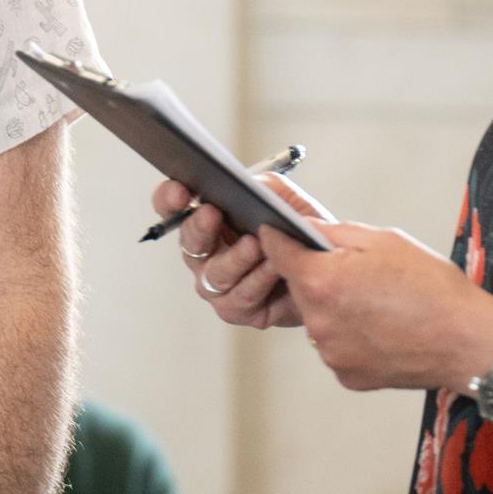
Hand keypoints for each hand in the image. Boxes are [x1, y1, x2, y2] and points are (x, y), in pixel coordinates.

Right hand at [153, 174, 333, 329]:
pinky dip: (258, 279)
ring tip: (255, 244)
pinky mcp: (236, 309)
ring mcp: (217, 284)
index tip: (180, 190)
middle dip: (198, 226)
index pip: (175, 207)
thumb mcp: (286, 200)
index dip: (169, 198)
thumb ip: (267, 187)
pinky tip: (273, 266)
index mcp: (208, 220)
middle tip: (211, 213)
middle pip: (188, 240)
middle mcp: (205, 253)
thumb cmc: (296, 234)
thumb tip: (249, 184)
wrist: (323, 272)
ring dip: (235, 257)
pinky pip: (240, 296)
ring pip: (215, 273)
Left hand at [257, 219, 492, 391]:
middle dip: (317, 277)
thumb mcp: (383, 240)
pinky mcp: (347, 376)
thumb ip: (334, 232)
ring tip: (376, 303)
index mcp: (322, 282)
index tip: (276, 234)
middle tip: (356, 273)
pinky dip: (351, 336)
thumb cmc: (432, 287)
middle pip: (300, 290)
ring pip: (319, 320)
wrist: (467, 340)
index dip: (278, 240)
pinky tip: (382, 328)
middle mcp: (318, 323)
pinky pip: (337, 347)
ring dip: (335, 309)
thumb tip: (303, 227)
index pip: (278, 254)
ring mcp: (331, 354)